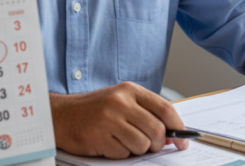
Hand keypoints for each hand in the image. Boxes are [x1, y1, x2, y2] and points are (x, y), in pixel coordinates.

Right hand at [50, 81, 189, 157]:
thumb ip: (146, 113)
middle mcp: (120, 102)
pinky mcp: (98, 137)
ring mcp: (109, 120)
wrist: (61, 115)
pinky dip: (120, 153)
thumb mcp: (122, 101)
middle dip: (158, 143)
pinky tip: (110, 144)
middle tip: (151, 146)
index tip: (183, 141)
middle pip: (156, 130)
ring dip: (138, 150)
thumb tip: (173, 134)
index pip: (165, 108)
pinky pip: (123, 154)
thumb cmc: (95, 110)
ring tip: (125, 141)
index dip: (179, 127)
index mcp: (130, 90)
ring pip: (142, 144)